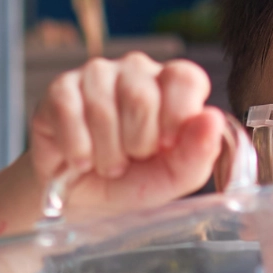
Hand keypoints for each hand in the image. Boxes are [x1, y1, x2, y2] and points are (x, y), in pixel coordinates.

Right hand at [28, 53, 223, 215]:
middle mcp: (137, 72)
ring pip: (103, 108)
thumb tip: (211, 119)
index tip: (167, 147)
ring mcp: (97, 74)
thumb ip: (197, 154)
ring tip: (106, 164)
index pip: (185, 77)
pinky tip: (81, 159)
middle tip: (131, 161)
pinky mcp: (60, 88)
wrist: (80, 200)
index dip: (177, 115)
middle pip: (141, 96)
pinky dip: (77, 149)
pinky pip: (69, 112)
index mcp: (172, 88)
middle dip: (136, 144)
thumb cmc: (130, 183)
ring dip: (106, 154)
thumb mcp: (171, 179)